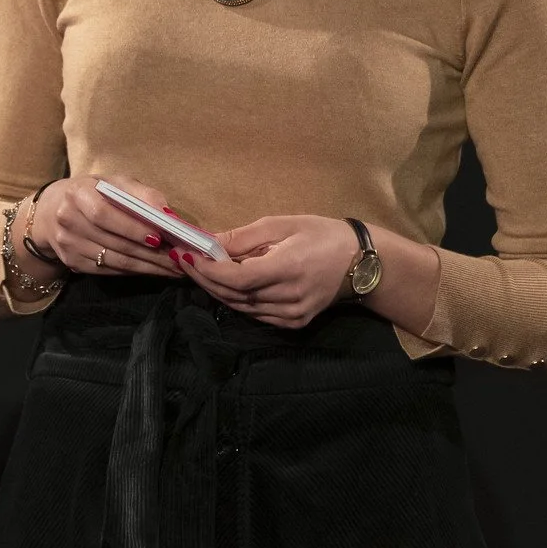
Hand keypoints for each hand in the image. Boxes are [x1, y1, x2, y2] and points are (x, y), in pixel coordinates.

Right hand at [33, 174, 184, 278]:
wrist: (52, 210)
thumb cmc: (92, 192)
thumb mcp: (113, 182)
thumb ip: (141, 193)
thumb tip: (168, 214)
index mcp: (77, 194)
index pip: (104, 214)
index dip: (132, 228)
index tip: (161, 237)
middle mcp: (67, 220)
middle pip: (114, 243)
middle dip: (151, 253)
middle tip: (179, 259)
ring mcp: (68, 245)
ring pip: (115, 261)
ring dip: (149, 267)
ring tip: (174, 268)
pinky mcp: (73, 262)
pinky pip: (110, 271)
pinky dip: (136, 271)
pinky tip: (154, 270)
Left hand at [182, 214, 355, 327]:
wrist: (362, 263)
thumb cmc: (322, 235)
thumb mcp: (282, 225)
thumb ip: (243, 237)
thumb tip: (208, 242)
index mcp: (288, 269)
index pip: (236, 279)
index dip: (208, 270)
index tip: (186, 255)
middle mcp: (290, 297)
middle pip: (235, 295)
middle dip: (205, 279)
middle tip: (184, 261)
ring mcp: (294, 314)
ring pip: (242, 308)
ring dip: (217, 290)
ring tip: (198, 270)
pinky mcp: (296, 323)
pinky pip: (256, 314)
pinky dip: (237, 300)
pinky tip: (224, 284)